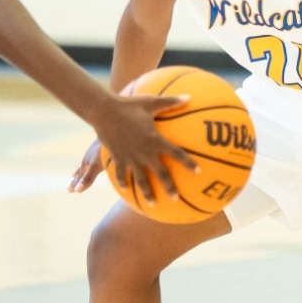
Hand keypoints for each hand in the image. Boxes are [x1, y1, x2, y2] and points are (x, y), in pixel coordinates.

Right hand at [75, 94, 196, 201]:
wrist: (103, 111)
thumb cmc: (128, 105)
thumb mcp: (151, 102)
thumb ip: (171, 102)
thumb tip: (190, 97)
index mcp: (155, 140)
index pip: (177, 154)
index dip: (188, 163)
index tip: (198, 171)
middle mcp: (144, 153)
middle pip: (161, 174)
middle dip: (169, 188)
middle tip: (176, 199)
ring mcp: (130, 158)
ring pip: (140, 180)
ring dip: (147, 193)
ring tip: (153, 204)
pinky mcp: (117, 158)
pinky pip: (121, 174)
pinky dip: (123, 182)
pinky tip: (125, 190)